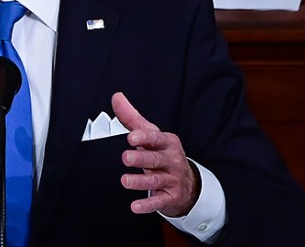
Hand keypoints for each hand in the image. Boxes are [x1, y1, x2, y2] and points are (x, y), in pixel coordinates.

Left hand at [111, 92, 198, 217]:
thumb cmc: (163, 154)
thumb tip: (116, 97)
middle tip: (125, 157)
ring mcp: (172, 179)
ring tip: (125, 181)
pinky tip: (135, 206)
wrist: (188, 183)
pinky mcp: (170, 197)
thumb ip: (132, 118)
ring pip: (155, 180)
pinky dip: (147, 205)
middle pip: (156, 159)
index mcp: (167, 142)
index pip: (155, 138)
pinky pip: (159, 201)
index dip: (144, 137)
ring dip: (140, 181)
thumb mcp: (151, 135)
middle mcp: (171, 160)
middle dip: (141, 158)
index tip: (131, 137)